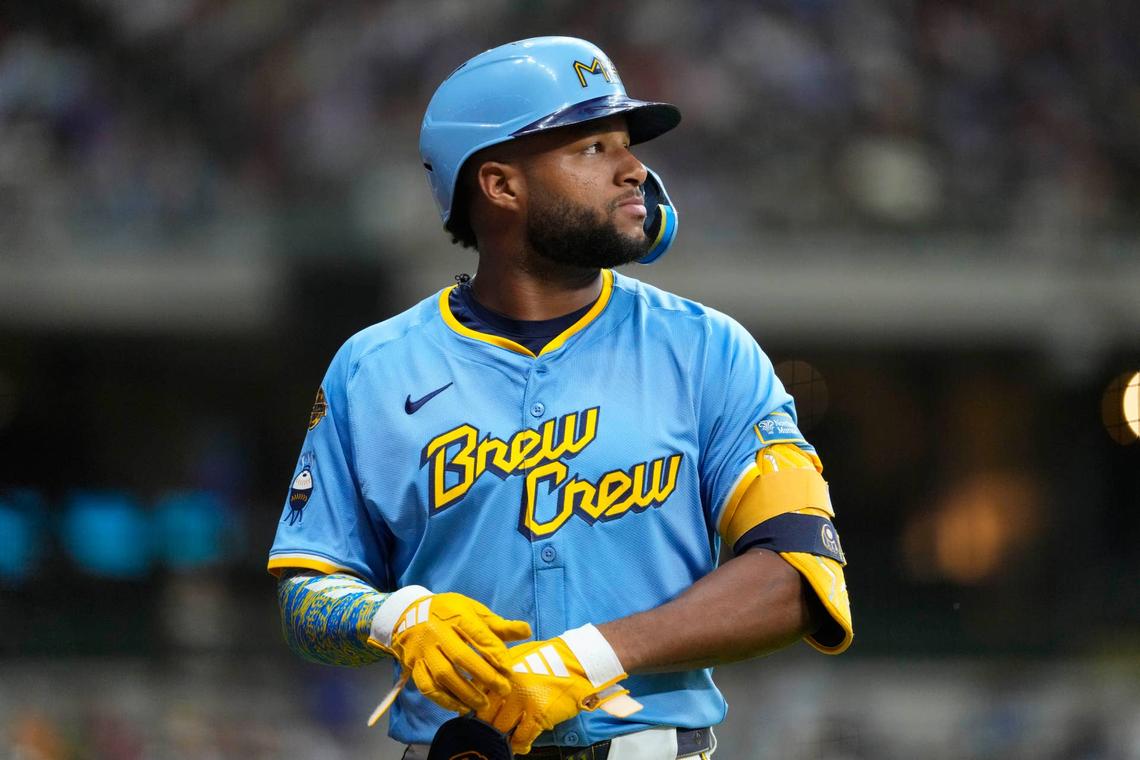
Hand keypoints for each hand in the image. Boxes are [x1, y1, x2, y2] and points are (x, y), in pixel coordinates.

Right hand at [368, 587, 530, 713]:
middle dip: (485, 675)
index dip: (495, 653)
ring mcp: (424, 650)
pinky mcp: (414, 665)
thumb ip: (499, 625)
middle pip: (461, 656)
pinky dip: (443, 699)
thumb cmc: (449, 613)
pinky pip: (427, 686)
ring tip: (483, 703)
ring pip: (443, 674)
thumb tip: (527, 631)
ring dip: (465, 692)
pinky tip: (459, 706)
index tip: (509, 669)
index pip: (477, 635)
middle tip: (503, 689)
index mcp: (455, 615)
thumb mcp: (473, 611)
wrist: (409, 613)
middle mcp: (437, 632)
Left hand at [475, 625, 640, 754]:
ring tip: (506, 740)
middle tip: (490, 733)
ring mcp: (522, 701)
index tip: (477, 720)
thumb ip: (500, 673)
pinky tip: (522, 745)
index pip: (476, 696)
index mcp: (501, 670)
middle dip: (486, 727)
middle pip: (485, 716)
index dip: (474, 711)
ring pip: (501, 729)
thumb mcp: (518, 658)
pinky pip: (521, 738)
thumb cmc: (549, 659)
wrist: (577, 662)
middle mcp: (508, 685)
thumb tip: (483, 693)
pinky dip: (519, 745)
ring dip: (502, 738)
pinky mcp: (538, 714)